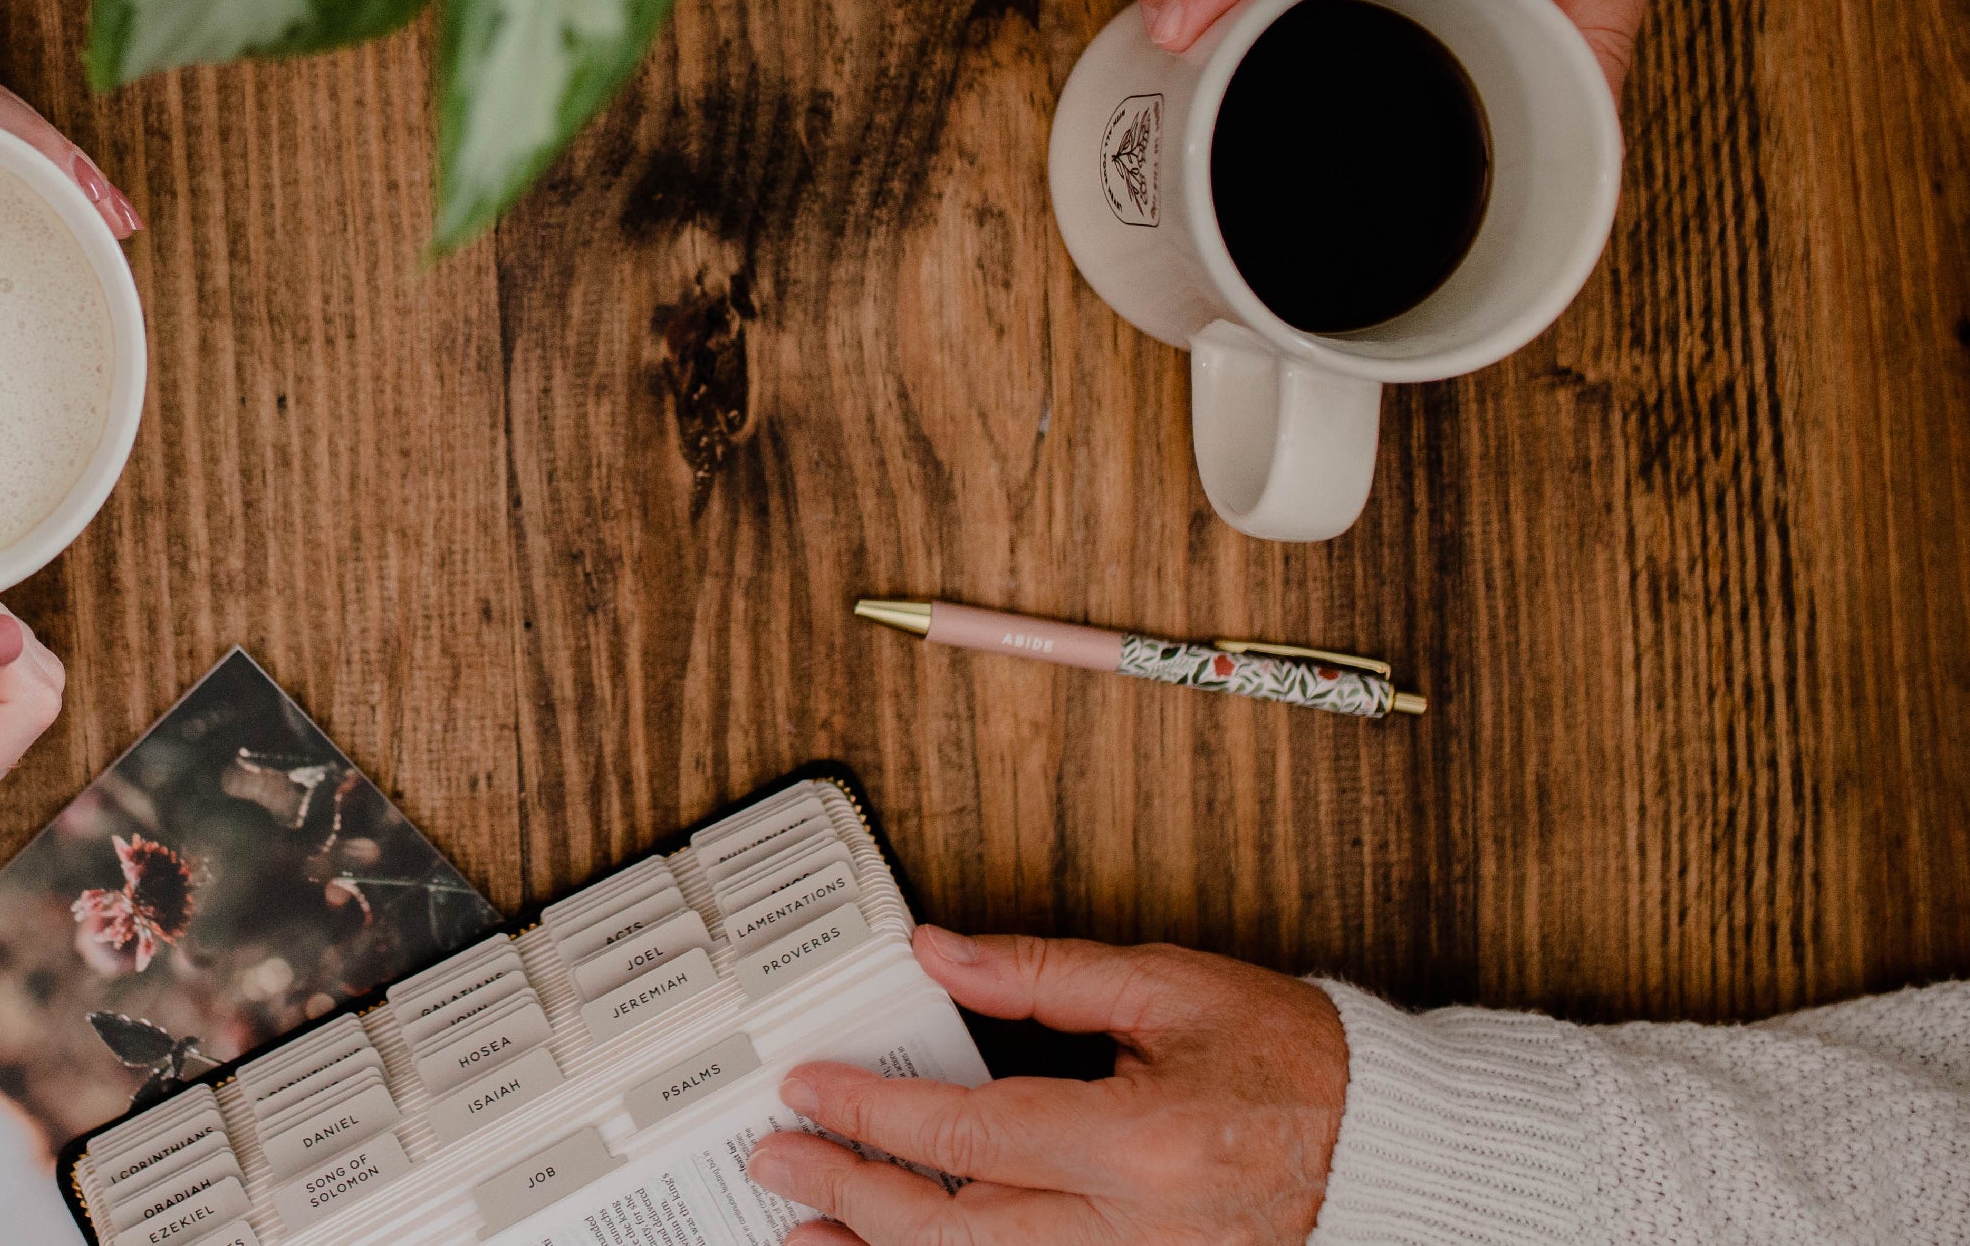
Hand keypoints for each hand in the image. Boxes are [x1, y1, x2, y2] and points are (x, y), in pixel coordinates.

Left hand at [745, 925, 1348, 1245]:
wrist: (1391, 1144)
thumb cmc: (1296, 1060)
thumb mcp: (1169, 986)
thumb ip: (1042, 974)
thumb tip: (937, 953)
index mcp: (1137, 1146)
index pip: (968, 1139)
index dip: (874, 1116)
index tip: (807, 1090)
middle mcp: (1136, 1230)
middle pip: (958, 1232)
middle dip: (854, 1197)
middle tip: (778, 1164)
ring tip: (809, 1238)